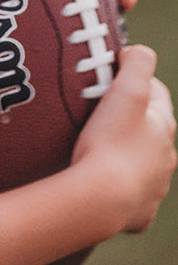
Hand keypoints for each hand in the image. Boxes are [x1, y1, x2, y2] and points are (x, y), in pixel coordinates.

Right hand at [71, 45, 175, 233]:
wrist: (101, 199)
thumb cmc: (111, 141)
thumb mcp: (127, 90)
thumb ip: (138, 62)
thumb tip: (138, 52)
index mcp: (164, 126)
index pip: (157, 92)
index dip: (136, 80)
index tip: (112, 78)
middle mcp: (166, 157)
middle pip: (151, 129)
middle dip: (131, 119)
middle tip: (100, 112)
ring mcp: (155, 187)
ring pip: (144, 163)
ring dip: (127, 153)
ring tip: (98, 147)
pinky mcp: (140, 213)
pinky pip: (133, 195)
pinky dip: (121, 186)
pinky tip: (102, 181)